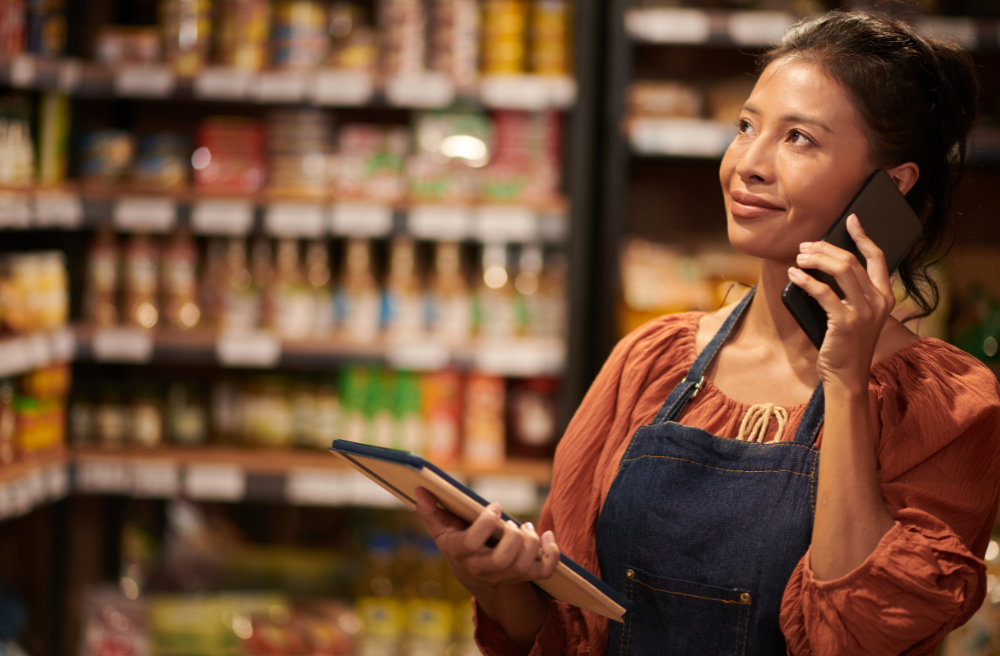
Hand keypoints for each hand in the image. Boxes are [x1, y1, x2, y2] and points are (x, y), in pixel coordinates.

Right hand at [413, 487, 559, 596]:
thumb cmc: (456, 542)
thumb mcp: (440, 529)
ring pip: (523, 567)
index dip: (485, 524)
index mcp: (462, 553)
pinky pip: (543, 573)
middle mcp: (483, 569)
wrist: (472, 573)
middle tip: (514, 522)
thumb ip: (430, 511)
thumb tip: (420, 489)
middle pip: (503, 561)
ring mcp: (504, 576)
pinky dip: (552, 555)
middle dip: (514, 538)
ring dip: (531, 544)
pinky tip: (547, 536)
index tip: (494, 505)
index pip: (472, 544)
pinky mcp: (522, 577)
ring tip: (527, 527)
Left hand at [788, 214, 894, 390]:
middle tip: (805, 247)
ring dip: (816, 259)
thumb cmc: (847, 345)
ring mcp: (864, 312)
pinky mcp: (846, 322)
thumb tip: (836, 265)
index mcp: (885, 297)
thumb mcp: (858, 316)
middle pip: (852, 260)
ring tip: (799, 258)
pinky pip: (823, 291)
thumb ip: (856, 293)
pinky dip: (806, 279)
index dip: (864, 236)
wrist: (847, 378)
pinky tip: (794, 275)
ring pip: (842, 269)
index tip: (851, 220)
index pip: (878, 258)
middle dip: (826, 248)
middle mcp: (878, 302)